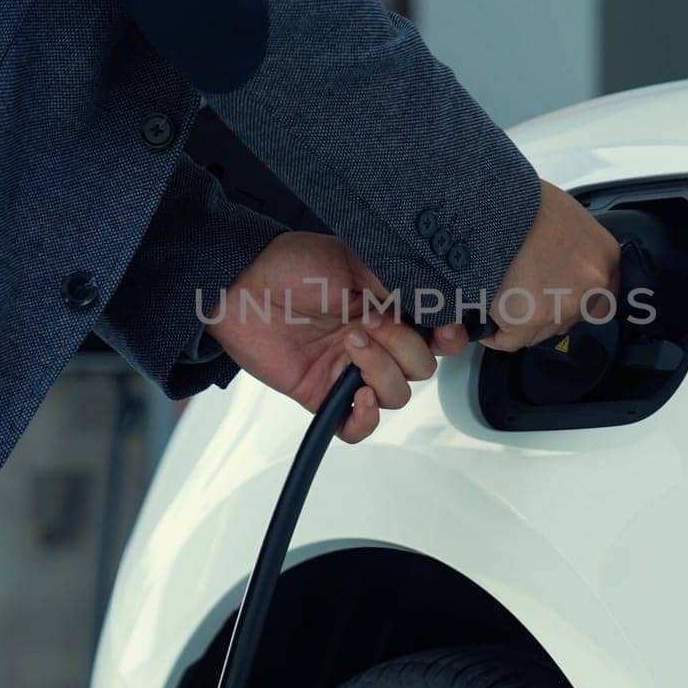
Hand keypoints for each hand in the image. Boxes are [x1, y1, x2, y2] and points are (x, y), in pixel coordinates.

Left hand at [207, 232, 470, 442]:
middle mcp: (376, 341)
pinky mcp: (323, 393)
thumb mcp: (353, 261)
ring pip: (396, 395)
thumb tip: (431, 301)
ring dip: (382, 372)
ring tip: (351, 343)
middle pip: (421, 368)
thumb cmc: (292, 265)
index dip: (448, 337)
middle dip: (403, 346)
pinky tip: (358, 395)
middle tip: (370, 322)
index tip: (441, 329)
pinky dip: (365, 418)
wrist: (240, 285)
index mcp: (390, 307)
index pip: (438, 335)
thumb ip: (394, 283)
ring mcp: (350, 369)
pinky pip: (356, 426)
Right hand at [483, 180, 620, 351]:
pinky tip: (486, 320)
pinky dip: (495, 334)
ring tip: (500, 299)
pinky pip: (509, 340)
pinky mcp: (528, 320)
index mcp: (604, 256)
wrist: (492, 203)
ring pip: (540, 332)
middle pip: (570, 318)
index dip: (576, 297)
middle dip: (548, 310)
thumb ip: (574, 247)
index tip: (558, 294)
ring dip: (521, 321)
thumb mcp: (565, 215)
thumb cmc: (523, 201)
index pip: (603, 297)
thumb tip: (562, 265)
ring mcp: (561, 307)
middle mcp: (591, 286)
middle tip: (524, 292)